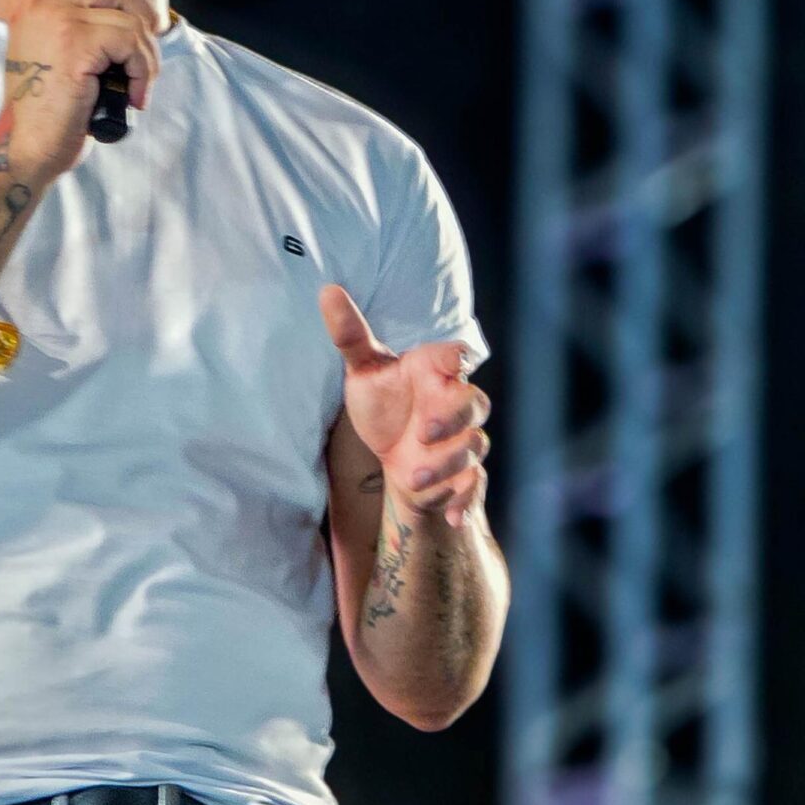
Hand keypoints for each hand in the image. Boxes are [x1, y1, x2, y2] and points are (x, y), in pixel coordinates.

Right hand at [1, 0, 161, 183]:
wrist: (29, 145)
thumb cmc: (48, 109)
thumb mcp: (55, 52)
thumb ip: (78, 23)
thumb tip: (132, 15)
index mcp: (30, 1)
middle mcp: (39, 2)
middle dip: (147, 17)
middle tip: (150, 52)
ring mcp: (56, 17)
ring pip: (130, 19)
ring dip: (147, 57)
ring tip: (140, 86)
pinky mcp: (76, 40)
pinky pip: (132, 43)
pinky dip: (144, 72)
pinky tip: (135, 96)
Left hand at [319, 283, 490, 529]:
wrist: (395, 456)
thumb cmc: (384, 404)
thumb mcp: (363, 371)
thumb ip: (351, 334)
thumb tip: (327, 290)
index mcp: (436, 372)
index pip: (459, 357)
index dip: (459, 358)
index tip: (452, 362)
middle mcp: (454, 405)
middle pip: (476, 404)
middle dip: (454, 418)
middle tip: (423, 431)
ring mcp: (461, 442)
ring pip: (473, 447)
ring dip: (447, 464)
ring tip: (411, 477)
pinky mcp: (462, 475)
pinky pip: (476, 487)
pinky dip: (467, 502)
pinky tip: (451, 515)